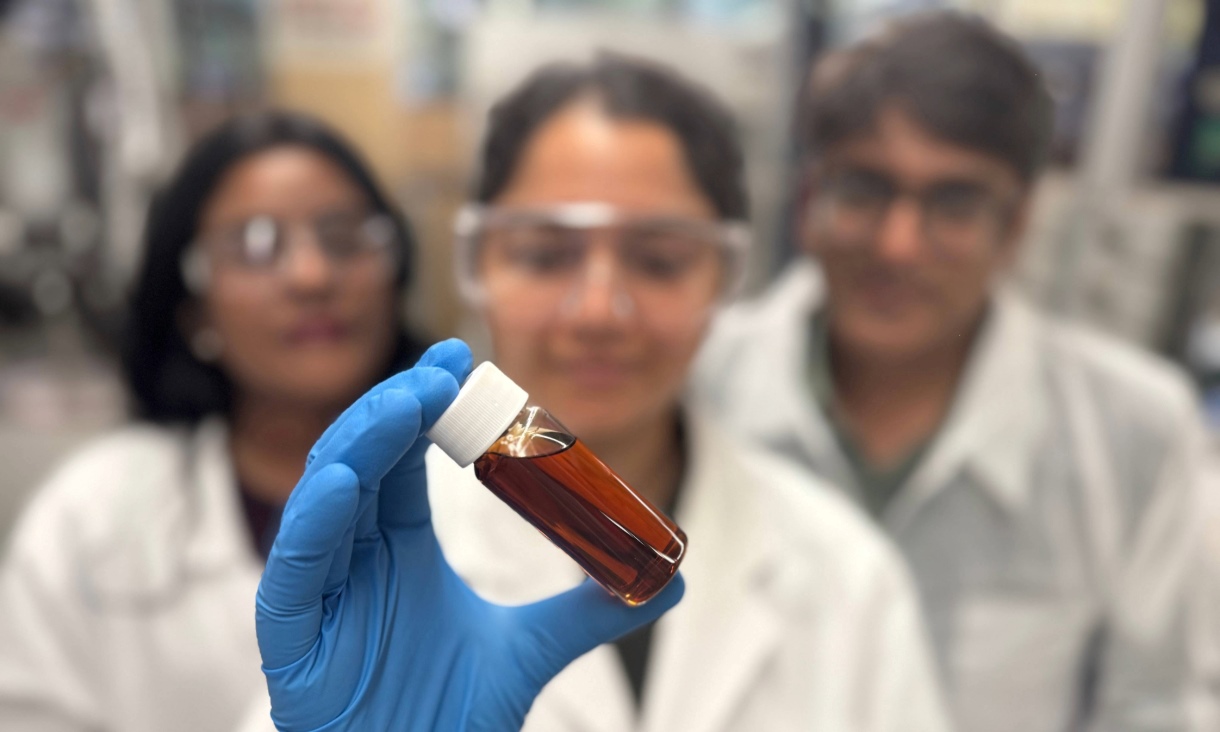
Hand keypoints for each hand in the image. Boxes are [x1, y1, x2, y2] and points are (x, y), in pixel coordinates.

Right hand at [255, 339, 684, 730]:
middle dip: (398, 408)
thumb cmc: (444, 715)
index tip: (464, 360)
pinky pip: (297, 568)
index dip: (428, 407)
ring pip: (328, 498)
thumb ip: (591, 613)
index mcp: (399, 546)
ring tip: (406, 403)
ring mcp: (320, 590)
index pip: (405, 455)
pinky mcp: (290, 635)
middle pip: (365, 459)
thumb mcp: (529, 651)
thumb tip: (673, 582)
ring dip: (362, 443)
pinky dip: (316, 522)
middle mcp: (356, 555)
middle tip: (442, 371)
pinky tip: (344, 480)